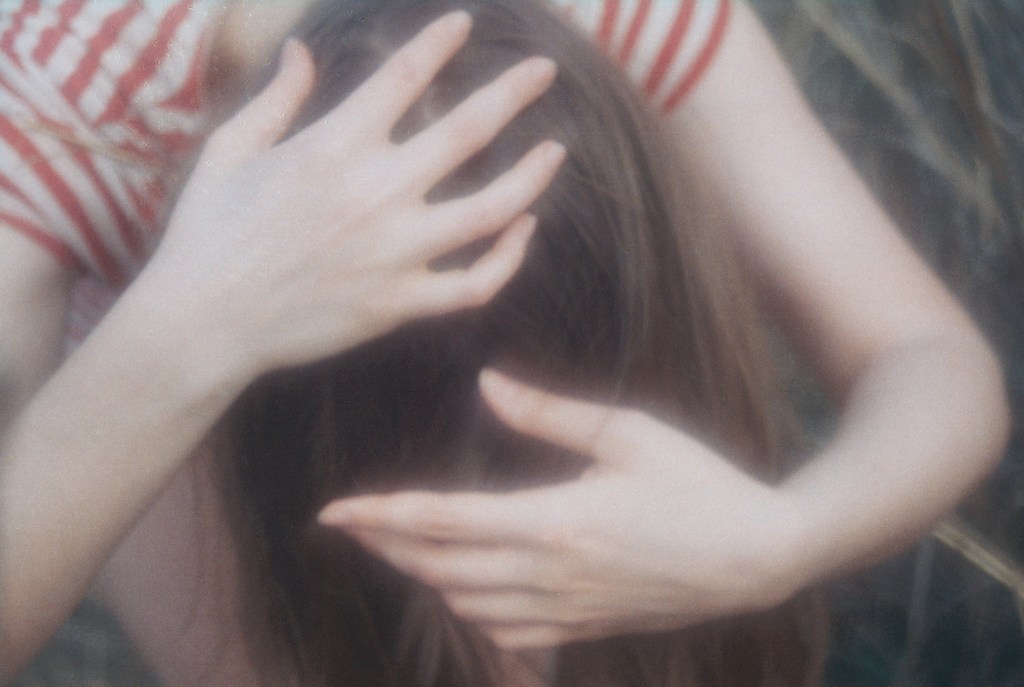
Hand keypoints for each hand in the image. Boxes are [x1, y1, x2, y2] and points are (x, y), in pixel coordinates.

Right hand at [148, 12, 563, 373]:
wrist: (203, 322)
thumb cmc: (208, 231)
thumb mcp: (230, 149)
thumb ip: (276, 97)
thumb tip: (300, 49)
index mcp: (332, 145)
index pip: (403, 75)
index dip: (439, 42)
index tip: (464, 23)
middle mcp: (373, 194)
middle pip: (468, 130)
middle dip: (515, 90)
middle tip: (545, 68)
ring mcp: (393, 253)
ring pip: (491, 209)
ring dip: (533, 175)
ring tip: (556, 150)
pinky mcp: (399, 304)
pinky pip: (475, 283)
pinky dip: (509, 258)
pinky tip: (523, 229)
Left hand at [319, 370, 811, 648]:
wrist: (758, 558)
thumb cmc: (700, 483)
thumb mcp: (630, 433)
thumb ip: (550, 412)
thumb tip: (487, 383)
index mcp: (556, 520)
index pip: (445, 519)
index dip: (383, 515)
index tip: (335, 511)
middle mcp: (551, 573)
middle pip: (441, 567)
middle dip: (388, 547)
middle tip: (352, 526)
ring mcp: (567, 608)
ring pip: (467, 603)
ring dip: (423, 577)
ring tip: (398, 550)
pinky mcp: (585, 625)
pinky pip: (508, 633)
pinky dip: (472, 612)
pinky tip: (465, 591)